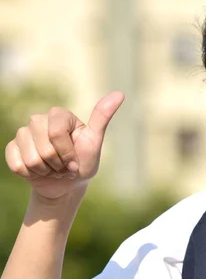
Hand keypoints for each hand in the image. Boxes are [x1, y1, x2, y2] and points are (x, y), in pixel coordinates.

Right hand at [5, 92, 124, 199]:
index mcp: (59, 115)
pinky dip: (30, 175)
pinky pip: (16, 164)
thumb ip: (102, 118)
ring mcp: (23, 134)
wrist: (66, 185)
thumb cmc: (82, 162)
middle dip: (58, 165)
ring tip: (52, 169)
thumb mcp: (94, 142)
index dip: (67, 153)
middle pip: (44, 148)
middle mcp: (39, 120)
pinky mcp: (12, 149)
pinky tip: (38, 171)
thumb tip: (119, 94)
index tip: (75, 160)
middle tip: (64, 166)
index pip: (56, 133)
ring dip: (45, 171)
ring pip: (30, 159)